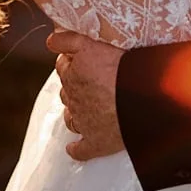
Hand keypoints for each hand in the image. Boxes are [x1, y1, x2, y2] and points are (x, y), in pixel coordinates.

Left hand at [47, 31, 125, 161]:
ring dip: (73, 113)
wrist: (140, 98)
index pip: (62, 67)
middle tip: (87, 81)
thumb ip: (68, 40)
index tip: (76, 59)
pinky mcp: (96, 142)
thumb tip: (49, 40)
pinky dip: (76, 149)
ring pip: (71, 118)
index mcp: (72, 77)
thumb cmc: (119, 69)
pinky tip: (72, 148)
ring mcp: (84, 123)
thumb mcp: (90, 45)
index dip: (69, 62)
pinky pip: (81, 150)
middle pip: (66, 91)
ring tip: (83, 108)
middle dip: (72, 86)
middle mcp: (74, 100)